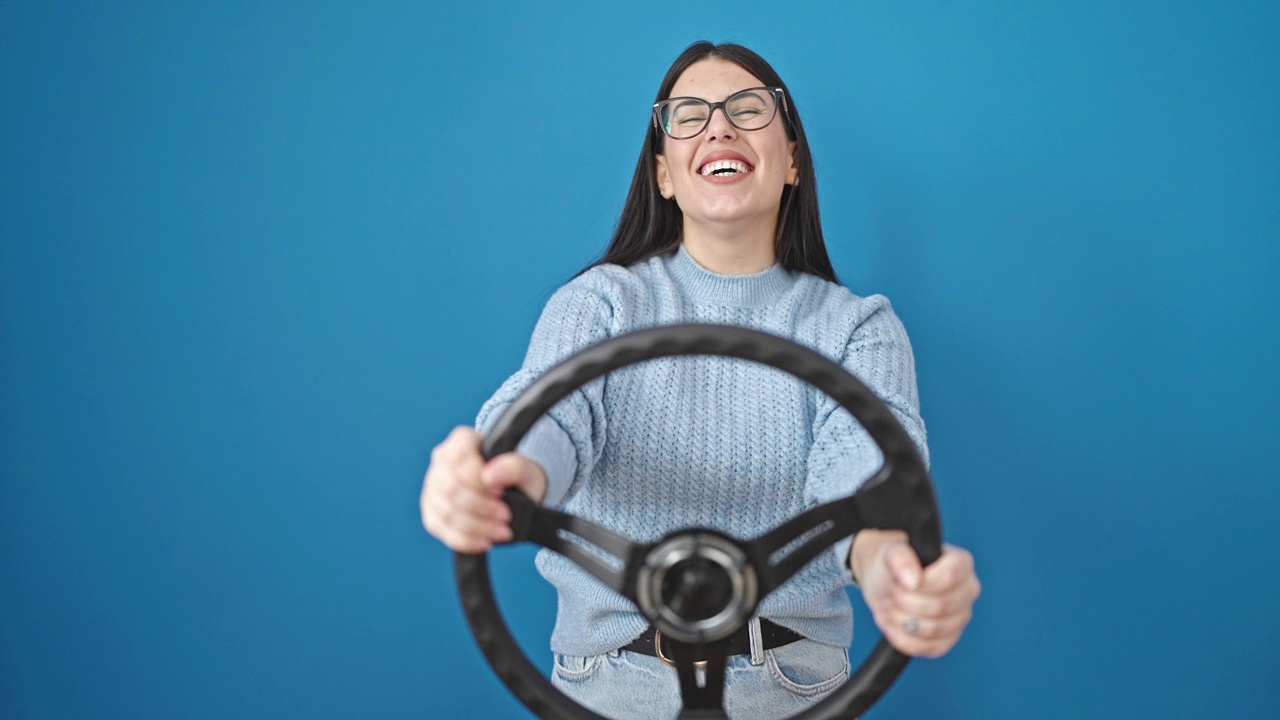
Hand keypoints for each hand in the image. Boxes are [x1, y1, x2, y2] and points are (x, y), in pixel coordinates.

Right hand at [420, 427, 547, 553]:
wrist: (514, 497)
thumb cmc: (517, 478)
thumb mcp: (526, 470)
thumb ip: (514, 466)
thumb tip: (490, 475)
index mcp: (462, 441)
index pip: (459, 457)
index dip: (479, 479)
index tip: (501, 492)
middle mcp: (442, 461)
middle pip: (451, 488)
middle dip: (481, 507)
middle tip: (506, 516)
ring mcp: (432, 487)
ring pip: (446, 511)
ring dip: (477, 527)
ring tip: (502, 531)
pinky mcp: (431, 513)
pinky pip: (441, 529)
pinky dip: (465, 540)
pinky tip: (485, 541)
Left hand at [851, 530, 980, 657]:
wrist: (886, 585)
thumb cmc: (893, 566)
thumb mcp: (890, 553)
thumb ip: (901, 557)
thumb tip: (913, 580)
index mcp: (961, 563)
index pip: (950, 577)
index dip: (922, 582)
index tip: (904, 581)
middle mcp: (967, 591)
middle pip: (940, 606)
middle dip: (905, 601)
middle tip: (892, 593)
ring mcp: (960, 618)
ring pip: (933, 630)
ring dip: (901, 620)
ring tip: (893, 606)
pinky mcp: (947, 641)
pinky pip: (927, 648)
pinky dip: (903, 638)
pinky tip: (895, 624)